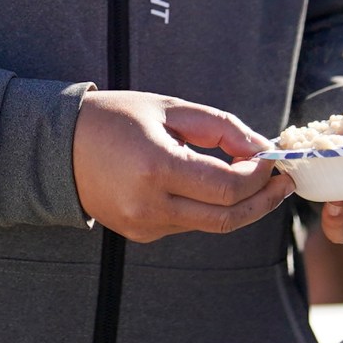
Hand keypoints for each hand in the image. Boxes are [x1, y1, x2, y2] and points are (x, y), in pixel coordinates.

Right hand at [73, 90, 294, 242]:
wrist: (58, 147)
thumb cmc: (115, 118)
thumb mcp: (170, 109)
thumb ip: (221, 128)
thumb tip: (263, 148)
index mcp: (156, 168)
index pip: (227, 187)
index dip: (259, 177)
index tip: (273, 159)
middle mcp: (149, 205)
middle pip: (226, 218)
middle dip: (262, 201)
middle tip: (283, 182)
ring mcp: (143, 225)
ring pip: (210, 224)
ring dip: (239, 205)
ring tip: (257, 180)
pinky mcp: (140, 234)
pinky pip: (188, 224)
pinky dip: (209, 207)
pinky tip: (214, 186)